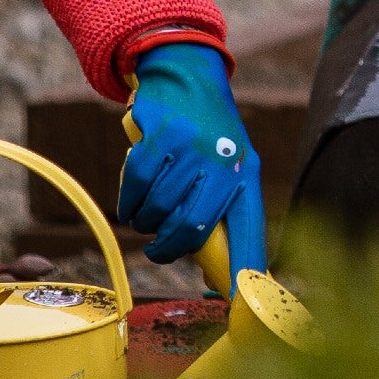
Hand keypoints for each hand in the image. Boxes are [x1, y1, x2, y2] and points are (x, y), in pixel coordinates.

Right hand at [119, 43, 265, 268]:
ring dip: (144, 222)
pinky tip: (133, 198)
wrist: (187, 74)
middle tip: (159, 250)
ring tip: (146, 214)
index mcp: (247, 175)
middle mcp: (225, 162)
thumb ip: (222, 210)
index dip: (244, 271)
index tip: (237, 304)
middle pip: (193, 229)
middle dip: (169, 249)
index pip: (250, 232)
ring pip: (158, 210)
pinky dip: (129, 200)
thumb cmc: (209, 133)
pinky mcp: (161, 135)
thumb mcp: (229, 166)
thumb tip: (215, 270)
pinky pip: (136, 186)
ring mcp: (193, 148)